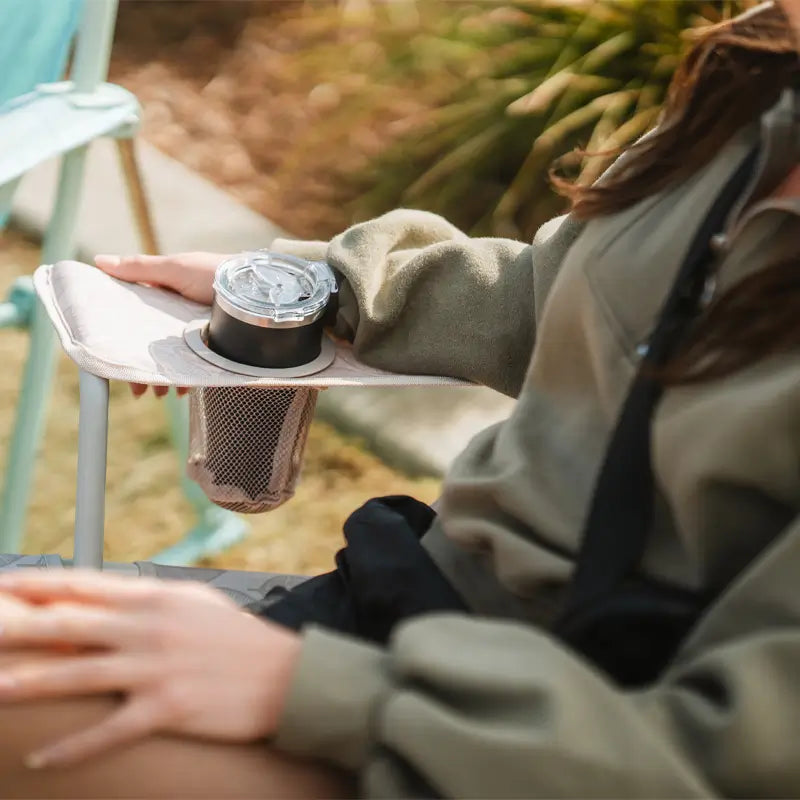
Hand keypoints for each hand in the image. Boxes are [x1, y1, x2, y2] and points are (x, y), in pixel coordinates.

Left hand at [0, 571, 300, 768]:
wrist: (285, 674)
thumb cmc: (237, 638)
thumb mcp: (193, 605)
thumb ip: (146, 602)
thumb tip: (102, 602)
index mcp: (155, 597)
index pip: (84, 585)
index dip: (37, 584)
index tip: (2, 585)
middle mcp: (150, 627)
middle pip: (69, 625)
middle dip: (17, 627)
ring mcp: (157, 667)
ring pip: (78, 674)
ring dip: (30, 683)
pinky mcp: (168, 708)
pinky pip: (109, 730)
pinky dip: (72, 746)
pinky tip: (41, 757)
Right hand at [95, 252, 229, 397]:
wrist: (257, 288)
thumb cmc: (214, 272)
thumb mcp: (175, 268)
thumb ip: (139, 268)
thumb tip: (99, 261)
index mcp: (165, 298)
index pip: (135, 321)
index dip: (123, 339)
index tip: (110, 358)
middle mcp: (178, 318)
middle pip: (152, 347)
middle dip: (143, 368)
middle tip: (136, 388)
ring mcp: (197, 334)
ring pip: (173, 361)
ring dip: (164, 377)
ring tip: (158, 394)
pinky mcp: (214, 348)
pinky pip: (197, 368)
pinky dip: (188, 379)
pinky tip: (183, 389)